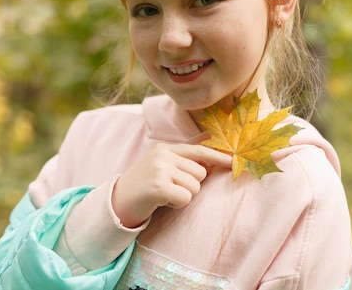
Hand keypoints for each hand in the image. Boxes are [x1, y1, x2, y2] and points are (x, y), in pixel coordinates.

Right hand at [111, 143, 231, 227]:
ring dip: (183, 196)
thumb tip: (213, 161)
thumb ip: (183, 162)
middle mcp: (163, 155)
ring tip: (164, 195)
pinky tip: (162, 202)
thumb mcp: (161, 167)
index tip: (234, 161)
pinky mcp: (159, 186)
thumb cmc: (144, 187)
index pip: (199, 150)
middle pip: (201, 173)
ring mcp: (160, 169)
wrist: (116, 202)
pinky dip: (177, 204)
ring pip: (195, 186)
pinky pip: (186, 198)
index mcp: (165, 148)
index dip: (218, 157)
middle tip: (169, 189)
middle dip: (190, 185)